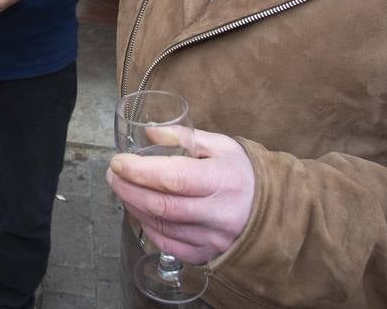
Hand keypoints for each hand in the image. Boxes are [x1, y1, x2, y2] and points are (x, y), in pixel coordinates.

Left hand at [105, 129, 255, 264]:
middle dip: (129, 188)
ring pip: (161, 225)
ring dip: (134, 205)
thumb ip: (184, 137)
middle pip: (162, 205)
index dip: (140, 171)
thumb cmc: (242, 173)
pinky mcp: (205, 255)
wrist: (273, 211)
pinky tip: (140, 209)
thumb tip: (150, 132)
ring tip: (123, 188)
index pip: (173, 178)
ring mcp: (211, 239)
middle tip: (113, 174)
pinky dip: (148, 226)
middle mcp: (218, 214)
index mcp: (223, 181)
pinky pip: (167, 243)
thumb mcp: (221, 146)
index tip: (118, 161)